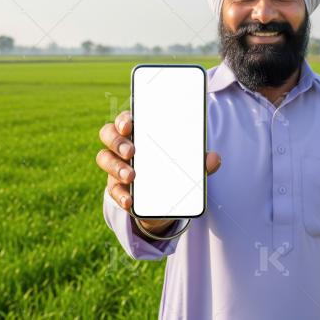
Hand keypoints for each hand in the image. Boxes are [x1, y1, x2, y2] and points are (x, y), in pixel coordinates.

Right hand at [96, 110, 221, 233]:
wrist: (164, 199)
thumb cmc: (173, 168)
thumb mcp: (188, 164)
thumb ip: (200, 161)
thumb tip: (214, 158)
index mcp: (139, 131)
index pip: (125, 118)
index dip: (123, 119)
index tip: (129, 125)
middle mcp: (123, 145)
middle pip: (108, 134)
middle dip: (118, 142)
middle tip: (132, 152)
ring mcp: (116, 165)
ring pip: (105, 159)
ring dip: (116, 167)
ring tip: (131, 176)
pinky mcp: (116, 187)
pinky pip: (112, 189)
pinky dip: (120, 195)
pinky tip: (130, 201)